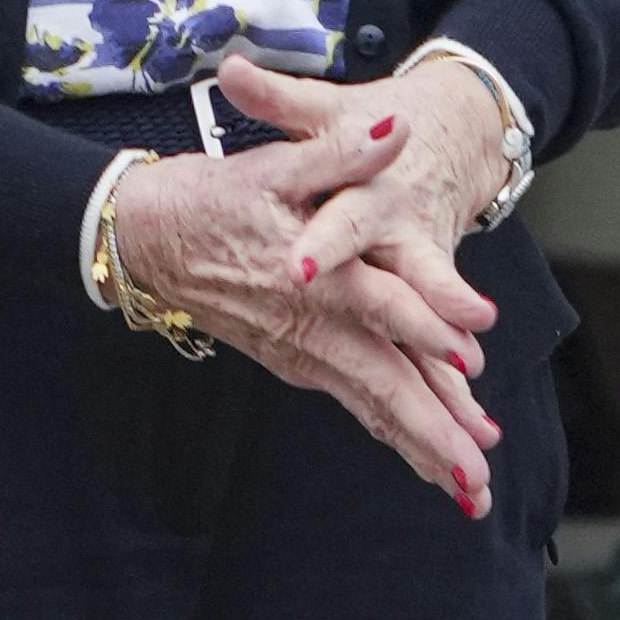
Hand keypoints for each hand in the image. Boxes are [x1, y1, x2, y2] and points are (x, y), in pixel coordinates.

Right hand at [103, 59, 502, 514]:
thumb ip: (338, 152)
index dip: (426, 324)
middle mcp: (312, 326)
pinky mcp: (295, 360)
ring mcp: (302, 351)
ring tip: (467, 490)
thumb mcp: (272, 165)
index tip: (472, 353)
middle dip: (433, 432)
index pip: (380, 304)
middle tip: (477, 476)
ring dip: (420, 447)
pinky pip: (354, 402)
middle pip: (383, 384)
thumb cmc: (207, 198)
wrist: (141, 237)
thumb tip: (394, 129)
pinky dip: (391, 432)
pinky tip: (424, 457)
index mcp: (314, 277)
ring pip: (371, 404)